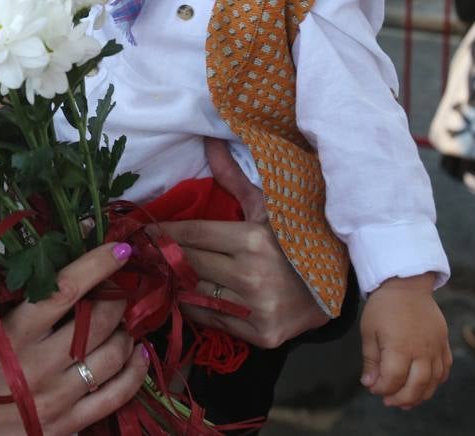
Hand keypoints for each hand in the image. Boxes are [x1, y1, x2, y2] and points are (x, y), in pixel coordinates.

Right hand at [0, 242, 148, 435]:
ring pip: (114, 356)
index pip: (66, 289)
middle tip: (120, 290)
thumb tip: (59, 260)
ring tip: (123, 324)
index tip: (121, 249)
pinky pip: (116, 396)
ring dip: (127, 333)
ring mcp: (56, 398)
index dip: (100, 264)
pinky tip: (138, 355)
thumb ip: (21, 295)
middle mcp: (39, 364)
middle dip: (119, 299)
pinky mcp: (67, 424)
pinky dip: (134, 372)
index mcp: (15, 332)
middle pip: (101, 321)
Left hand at [154, 138, 329, 349]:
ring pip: (194, 295)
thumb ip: (233, 177)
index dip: (166, 231)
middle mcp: (253, 276)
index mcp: (253, 240)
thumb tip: (210, 139)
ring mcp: (256, 309)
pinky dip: (194, 307)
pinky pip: (210, 320)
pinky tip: (185, 295)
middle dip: (165, 256)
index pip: (195, 234)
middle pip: (189, 263)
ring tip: (161, 272)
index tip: (145, 230)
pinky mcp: (260, 335)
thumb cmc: (293, 242)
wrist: (332, 291)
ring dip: (175, 283)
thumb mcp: (265, 208)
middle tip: (143, 252)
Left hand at [359, 274, 449, 408]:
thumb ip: (371, 360)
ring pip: (434, 381)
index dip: (382, 389)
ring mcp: (435, 346)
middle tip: (390, 402)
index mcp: (400, 347)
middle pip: (417, 386)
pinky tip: (425, 385)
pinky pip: (445, 368)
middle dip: (402, 398)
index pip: (393, 379)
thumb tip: (370, 383)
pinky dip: (437, 381)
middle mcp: (421, 350)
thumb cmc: (384, 306)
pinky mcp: (443, 342)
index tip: (373, 388)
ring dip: (421, 395)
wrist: (406, 284)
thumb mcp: (369, 331)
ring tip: (407, 401)